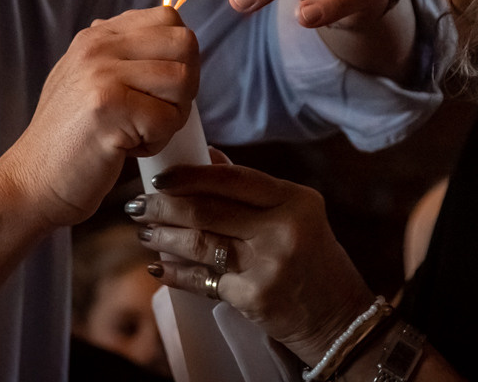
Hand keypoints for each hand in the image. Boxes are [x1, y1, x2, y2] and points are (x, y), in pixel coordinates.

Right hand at [0, 6, 199, 228]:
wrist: (30, 183)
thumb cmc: (69, 142)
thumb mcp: (89, 81)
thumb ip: (125, 58)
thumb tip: (177, 46)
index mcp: (97, 36)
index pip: (169, 18)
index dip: (179, 57)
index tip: (157, 89)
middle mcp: (98, 46)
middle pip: (184, 44)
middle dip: (185, 85)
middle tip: (155, 114)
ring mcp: (102, 73)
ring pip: (183, 81)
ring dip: (172, 117)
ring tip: (138, 133)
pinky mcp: (108, 106)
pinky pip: (168, 119)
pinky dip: (156, 143)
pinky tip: (125, 149)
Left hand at [127, 155, 375, 365]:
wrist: (339, 318)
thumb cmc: (312, 259)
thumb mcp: (295, 214)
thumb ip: (251, 189)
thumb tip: (204, 159)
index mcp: (295, 200)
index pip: (232, 178)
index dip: (190, 175)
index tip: (160, 178)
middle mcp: (283, 229)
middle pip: (209, 209)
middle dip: (164, 206)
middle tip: (138, 206)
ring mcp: (269, 265)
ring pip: (200, 242)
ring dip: (163, 237)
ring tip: (144, 233)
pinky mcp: (254, 297)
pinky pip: (203, 279)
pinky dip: (176, 273)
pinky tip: (160, 267)